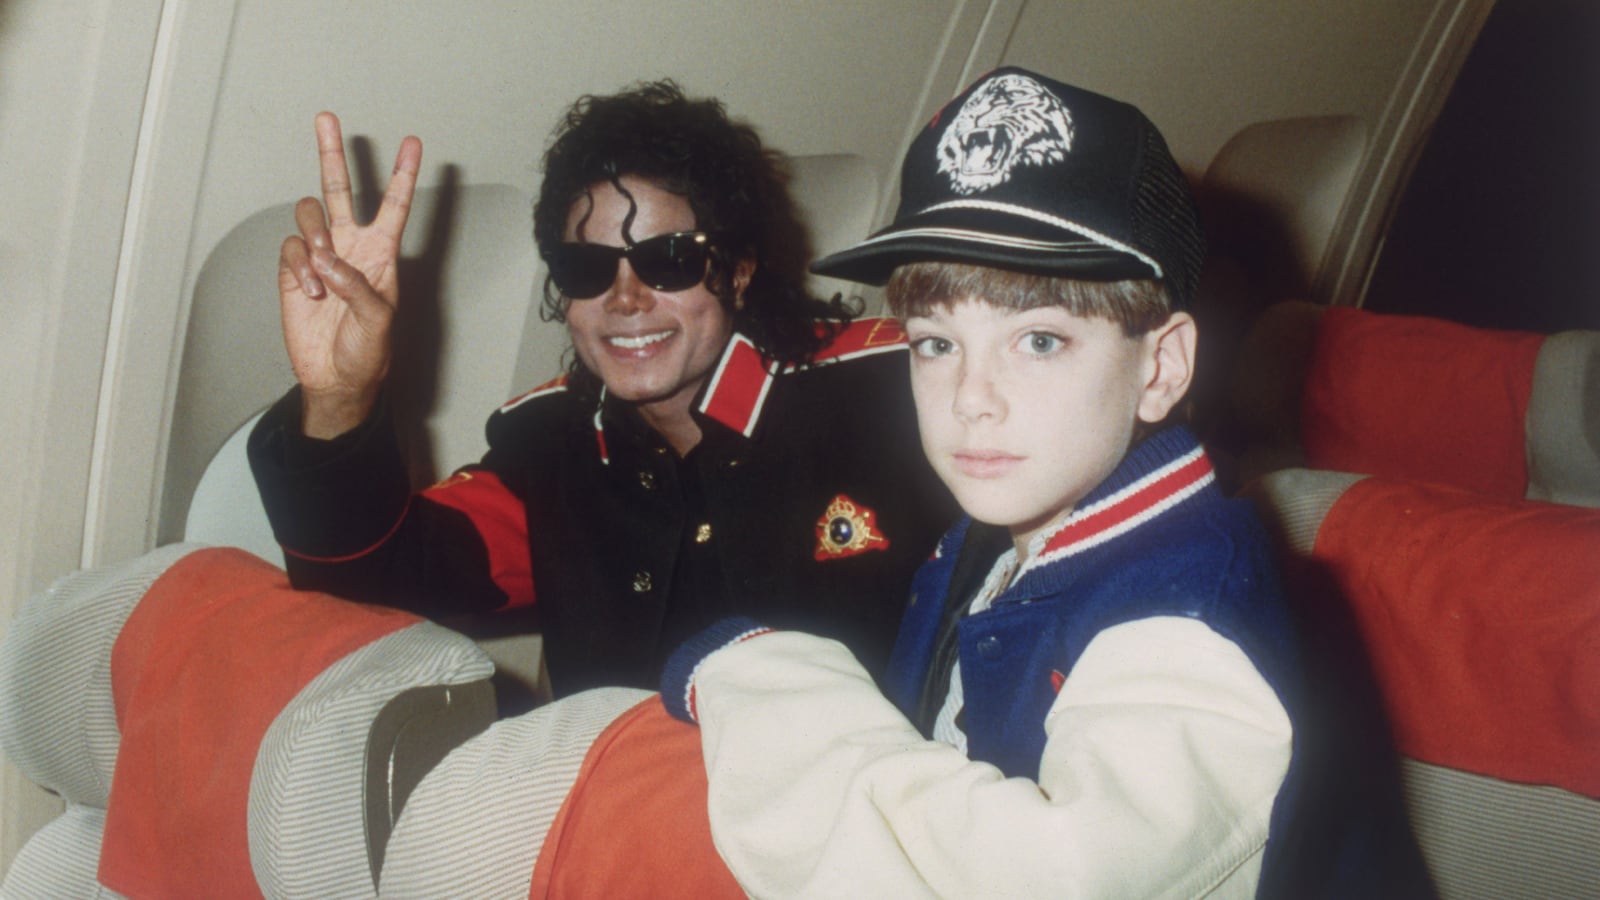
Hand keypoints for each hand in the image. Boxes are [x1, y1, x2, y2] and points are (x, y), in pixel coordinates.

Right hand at [277, 112, 421, 437]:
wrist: (335, 376)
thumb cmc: (367, 351)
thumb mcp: (379, 321)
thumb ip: (358, 287)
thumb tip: (327, 259)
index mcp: (381, 253)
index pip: (394, 206)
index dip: (403, 175)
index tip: (413, 142)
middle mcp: (350, 246)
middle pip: (340, 189)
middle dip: (332, 153)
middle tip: (327, 118)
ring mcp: (320, 255)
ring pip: (310, 214)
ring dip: (316, 235)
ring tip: (323, 266)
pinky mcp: (294, 270)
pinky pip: (291, 247)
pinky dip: (300, 266)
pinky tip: (312, 293)